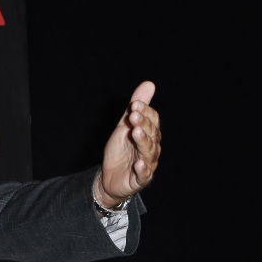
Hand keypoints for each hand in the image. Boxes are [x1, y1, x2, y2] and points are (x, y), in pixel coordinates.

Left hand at [98, 81, 161, 206]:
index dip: (145, 112)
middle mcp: (152, 148)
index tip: (135, 104)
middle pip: (151, 134)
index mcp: (149, 134)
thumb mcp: (124, 126)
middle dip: (143, 124)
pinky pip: (144, 174)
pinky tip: (139, 163)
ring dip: (143, 141)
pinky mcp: (140, 179)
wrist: (109, 177)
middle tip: (133, 115)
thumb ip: (135, 109)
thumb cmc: (120, 150)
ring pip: (148, 152)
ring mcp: (147, 164)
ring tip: (136, 132)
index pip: (153, 121)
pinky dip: (142, 169)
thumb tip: (149, 83)